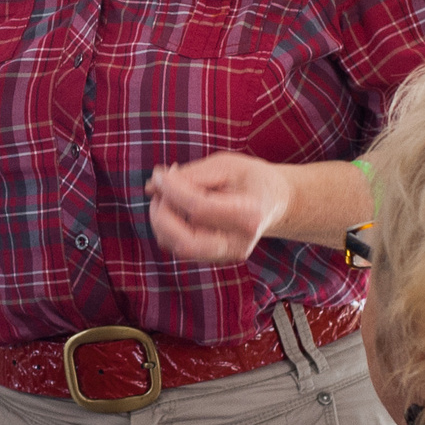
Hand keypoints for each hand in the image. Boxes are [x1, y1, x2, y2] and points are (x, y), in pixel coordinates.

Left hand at [148, 152, 292, 263]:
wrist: (273, 202)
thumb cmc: (249, 179)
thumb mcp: (225, 165)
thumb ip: (190, 175)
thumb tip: (152, 185)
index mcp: (250, 215)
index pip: (200, 209)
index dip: (172, 190)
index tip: (158, 173)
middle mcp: (238, 244)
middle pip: (185, 242)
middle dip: (161, 214)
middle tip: (160, 188)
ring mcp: (226, 256)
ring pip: (177, 247)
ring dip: (161, 219)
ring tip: (169, 193)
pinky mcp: (213, 258)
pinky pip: (177, 247)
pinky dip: (166, 225)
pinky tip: (175, 204)